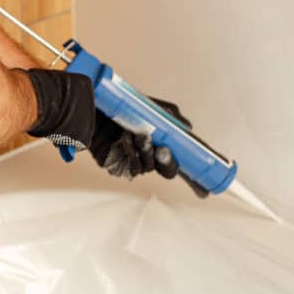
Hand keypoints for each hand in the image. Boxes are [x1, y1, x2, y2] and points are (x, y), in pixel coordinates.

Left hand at [22, 69, 208, 194]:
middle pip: (167, 170)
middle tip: (163, 150)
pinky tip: (123, 141)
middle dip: (168, 162)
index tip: (206, 189)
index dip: (194, 176)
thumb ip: (170, 115)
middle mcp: (147, 152)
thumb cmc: (115, 104)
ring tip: (136, 136)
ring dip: (145, 152)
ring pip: (147, 167)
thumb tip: (187, 127)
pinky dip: (129, 154)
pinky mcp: (114, 163)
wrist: (87, 105)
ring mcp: (131, 159)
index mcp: (159, 140)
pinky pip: (128, 167)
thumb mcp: (148, 105)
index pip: (181, 161)